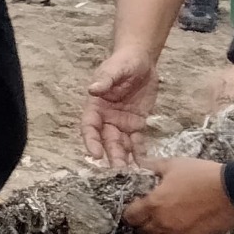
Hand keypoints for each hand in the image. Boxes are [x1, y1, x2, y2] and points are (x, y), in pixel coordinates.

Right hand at [79, 45, 157, 167]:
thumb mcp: (114, 69)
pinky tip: (144, 162)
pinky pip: (136, 141)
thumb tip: (93, 89)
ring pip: (120, 144)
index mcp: (95, 106)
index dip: (91, 141)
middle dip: (111, 155)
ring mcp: (121, 123)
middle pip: (106, 140)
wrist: (141, 61)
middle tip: (118, 170)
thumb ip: (105, 80)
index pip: (89, 127)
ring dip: (124, 158)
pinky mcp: (136, 124)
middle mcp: (106, 118)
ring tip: (131, 172)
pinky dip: (139, 152)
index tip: (95, 154)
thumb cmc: (123, 62)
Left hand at [122, 158, 233, 233]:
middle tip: (138, 227)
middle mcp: (161, 223)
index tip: (130, 213)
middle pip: (140, 232)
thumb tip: (138, 162)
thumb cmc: (201, 174)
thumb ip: (152, 165)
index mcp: (154, 203)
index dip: (128, 214)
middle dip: (137, 229)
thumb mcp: (173, 164)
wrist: (232, 189)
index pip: (130, 215)